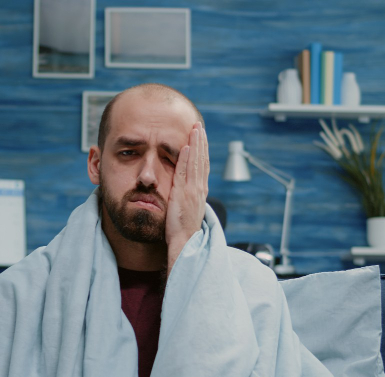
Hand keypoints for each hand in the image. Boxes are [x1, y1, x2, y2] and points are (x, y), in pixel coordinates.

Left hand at [166, 123, 208, 273]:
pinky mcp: (184, 194)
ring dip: (196, 144)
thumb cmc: (183, 230)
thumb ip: (185, 197)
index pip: (202, 165)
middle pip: (201, 160)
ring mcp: (193, 190)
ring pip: (196, 162)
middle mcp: (199, 188)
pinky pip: (185, 172)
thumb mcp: (185, 209)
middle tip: (199, 125)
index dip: (202, 150)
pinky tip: (186, 147)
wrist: (185, 243)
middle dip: (201, 141)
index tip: (200, 136)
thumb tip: (182, 190)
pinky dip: (186, 159)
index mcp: (200, 191)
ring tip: (195, 129)